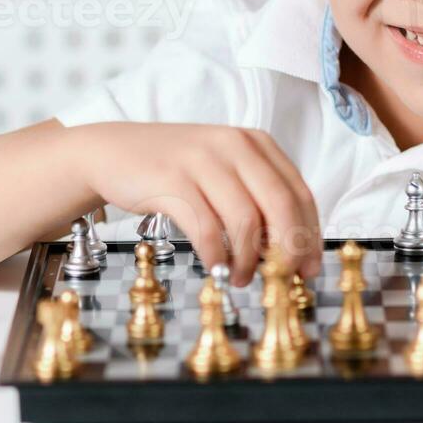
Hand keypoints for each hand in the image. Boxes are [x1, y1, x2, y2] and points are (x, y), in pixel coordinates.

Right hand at [70, 122, 321, 285]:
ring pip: (245, 221)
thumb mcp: (223, 171)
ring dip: (247, 260)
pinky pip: (206, 229)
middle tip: (282, 279)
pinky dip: (216, 257)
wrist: (112, 152)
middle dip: (287, 251)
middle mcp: (233, 145)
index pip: (298, 192)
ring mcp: (202, 160)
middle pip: (279, 206)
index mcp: (255, 143)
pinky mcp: (172, 180)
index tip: (310, 267)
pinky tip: (216, 268)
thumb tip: (288, 251)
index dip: (310, 234)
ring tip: (240, 277)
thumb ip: (255, 199)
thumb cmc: (174, 171)